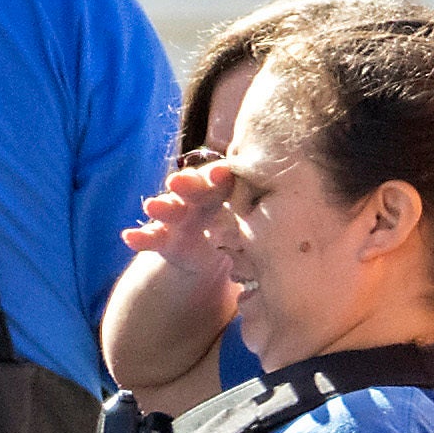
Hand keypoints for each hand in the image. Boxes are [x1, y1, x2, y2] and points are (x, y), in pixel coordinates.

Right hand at [122, 154, 262, 302]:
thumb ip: (272, 226)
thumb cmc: (254, 237)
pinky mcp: (167, 239)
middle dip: (187, 184)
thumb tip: (303, 231)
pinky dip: (142, 237)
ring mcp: (183, 218)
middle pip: (195, 189)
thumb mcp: (266, 231)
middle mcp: (205, 200)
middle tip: (178, 182)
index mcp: (231, 193)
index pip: (227, 181)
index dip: (222, 177)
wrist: (226, 257)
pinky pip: (154, 237)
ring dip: (163, 205)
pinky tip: (130, 238)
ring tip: (151, 207)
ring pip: (172, 208)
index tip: (221, 175)